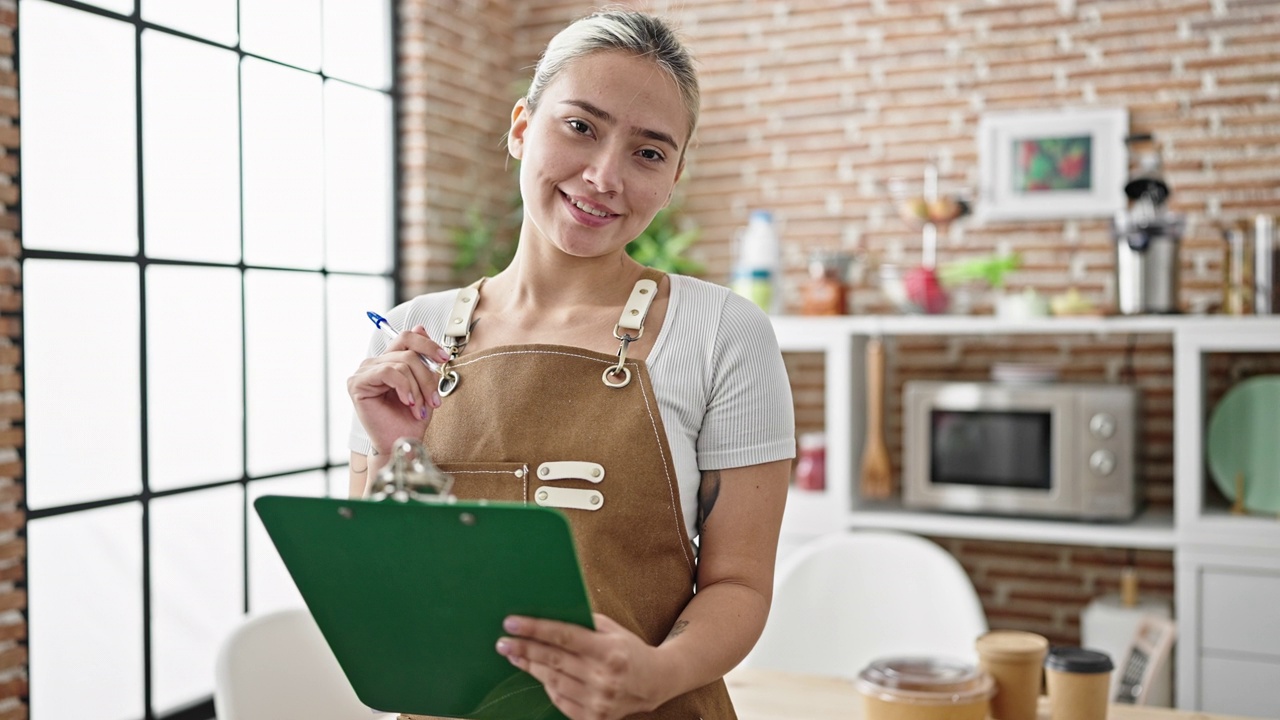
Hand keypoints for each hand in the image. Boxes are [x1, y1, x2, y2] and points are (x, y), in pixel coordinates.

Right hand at [346, 325, 451, 453]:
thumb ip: (422, 358)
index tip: (444, 359)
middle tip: (435, 401)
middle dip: (427, 378)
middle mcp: (374, 363)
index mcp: (389, 360)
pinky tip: (408, 403)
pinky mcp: (357, 383)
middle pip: (408, 353)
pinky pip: (388, 372)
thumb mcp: (424, 385)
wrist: (401, 443)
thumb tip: (420, 327)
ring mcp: (363, 371)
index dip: (427, 344)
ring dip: (418, 389)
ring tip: (421, 408)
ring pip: (402, 364)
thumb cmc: (410, 418)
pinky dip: (404, 388)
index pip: (407, 337)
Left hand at [496, 613, 670, 719]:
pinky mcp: (594, 718)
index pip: (564, 637)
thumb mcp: (612, 629)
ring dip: (530, 667)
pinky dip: (547, 685)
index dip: (535, 629)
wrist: (655, 682)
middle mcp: (604, 678)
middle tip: (503, 642)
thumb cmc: (628, 649)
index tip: (512, 623)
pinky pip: (560, 700)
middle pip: (553, 660)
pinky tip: (538, 673)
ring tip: (514, 656)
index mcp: (609, 651)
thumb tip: (547, 613)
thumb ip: (583, 623)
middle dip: (524, 650)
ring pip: (552, 681)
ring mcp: (598, 701)